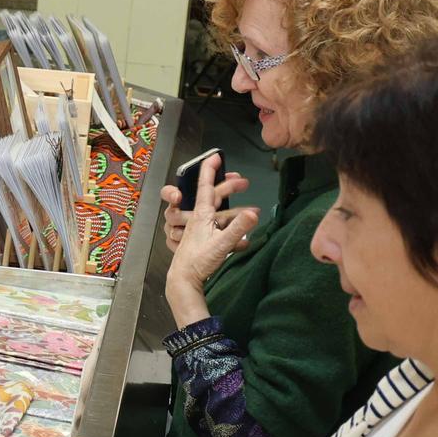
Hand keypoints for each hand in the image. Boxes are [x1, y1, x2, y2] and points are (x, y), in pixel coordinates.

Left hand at [168, 156, 259, 301]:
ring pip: (217, 212)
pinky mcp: (203, 239)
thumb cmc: (198, 262)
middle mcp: (199, 219)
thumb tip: (253, 212)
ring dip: (233, 209)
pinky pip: (218, 227)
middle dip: (229, 187)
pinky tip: (243, 239)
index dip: (210, 170)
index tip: (215, 156)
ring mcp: (200, 229)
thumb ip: (238, 229)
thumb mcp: (222, 244)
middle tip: (244, 182)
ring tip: (250, 212)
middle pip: (215, 196)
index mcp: (202, 215)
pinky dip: (229, 227)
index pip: (206, 187)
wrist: (184, 280)